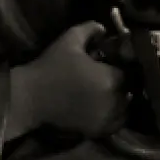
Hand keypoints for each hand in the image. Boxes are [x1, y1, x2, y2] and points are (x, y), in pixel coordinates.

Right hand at [7, 21, 128, 140]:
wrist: (31, 97)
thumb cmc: (51, 66)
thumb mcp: (70, 39)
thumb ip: (90, 29)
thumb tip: (104, 28)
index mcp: (110, 79)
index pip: (128, 72)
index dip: (121, 67)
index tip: (111, 63)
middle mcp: (113, 101)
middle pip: (129, 91)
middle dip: (121, 83)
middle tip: (108, 77)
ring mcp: (105, 119)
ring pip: (125, 108)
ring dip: (120, 100)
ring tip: (107, 92)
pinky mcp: (96, 131)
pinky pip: (115, 124)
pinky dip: (114, 116)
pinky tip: (103, 107)